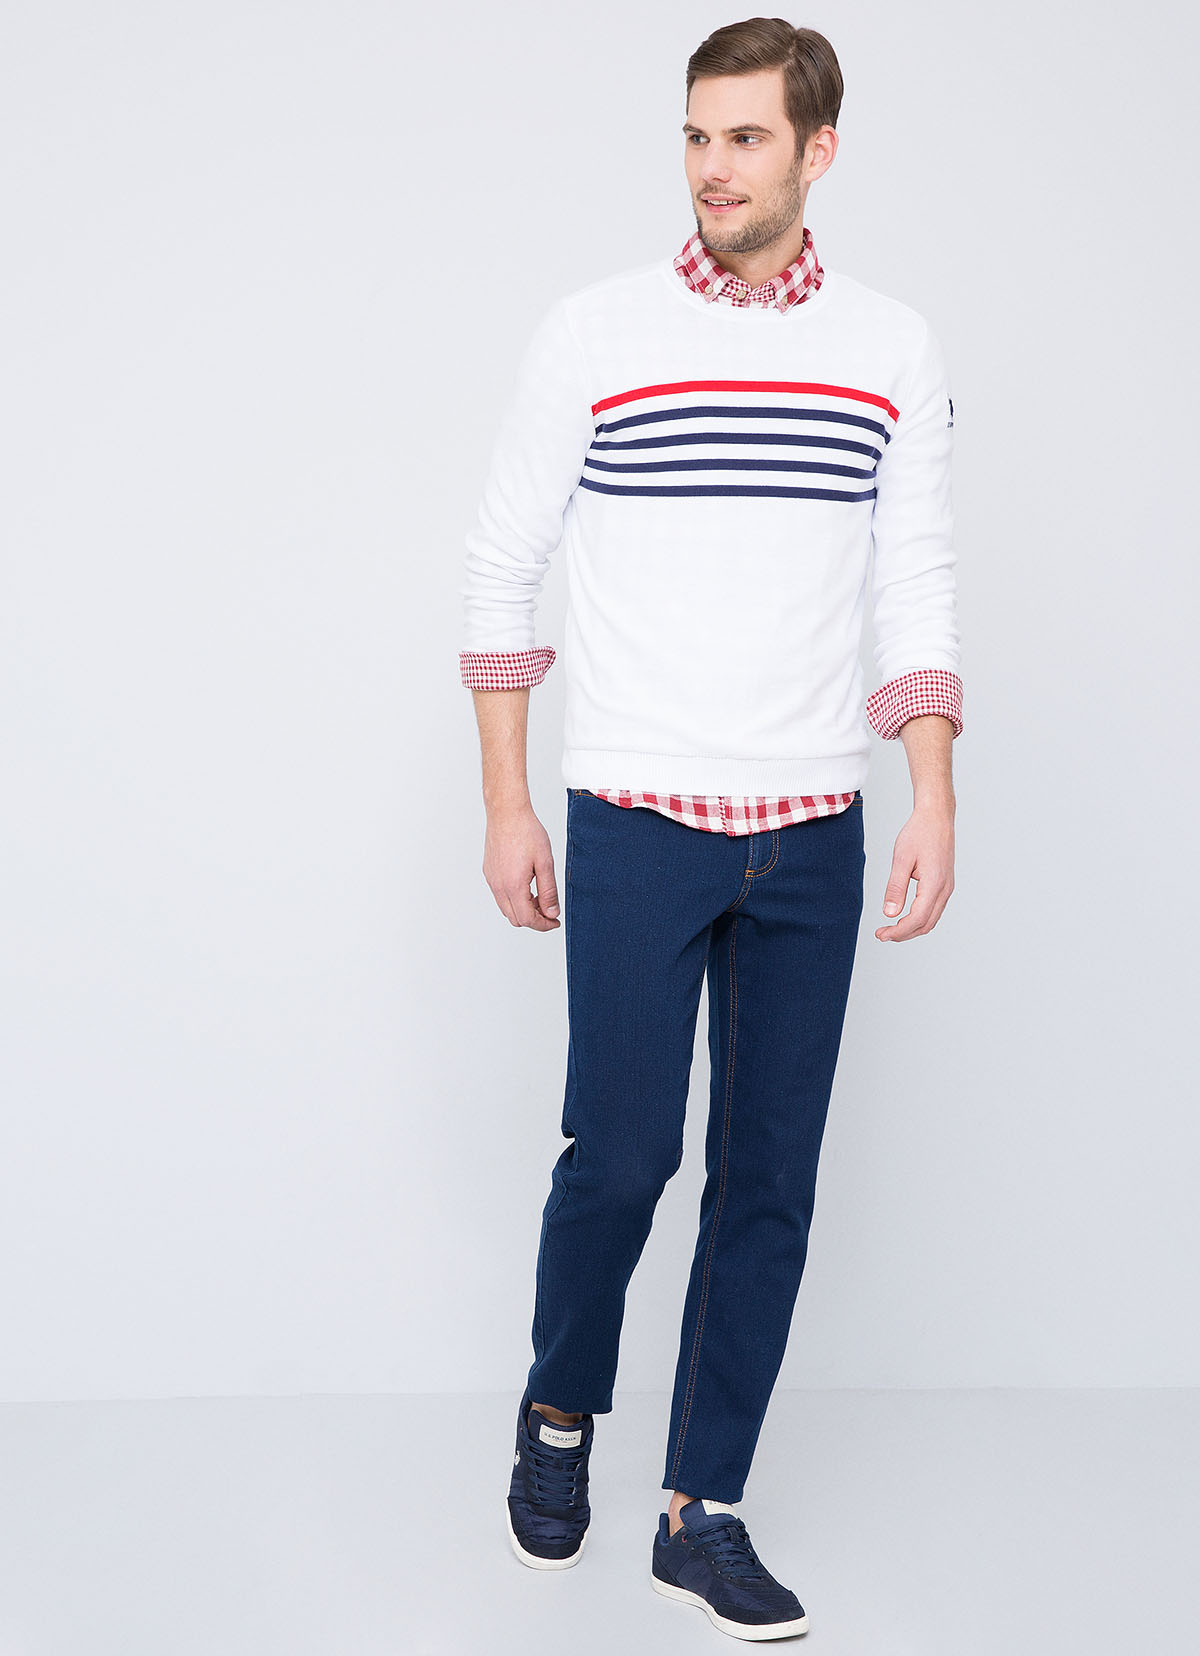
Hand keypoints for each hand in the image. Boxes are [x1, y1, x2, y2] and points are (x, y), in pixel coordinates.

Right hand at [482, 802, 560, 930]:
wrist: (507, 813)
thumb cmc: (526, 832)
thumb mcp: (545, 862)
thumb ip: (549, 891)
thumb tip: (552, 913)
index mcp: (513, 886)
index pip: (527, 919)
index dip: (543, 925)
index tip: (555, 922)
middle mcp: (499, 886)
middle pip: (515, 919)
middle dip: (534, 919)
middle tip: (549, 909)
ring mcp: (492, 880)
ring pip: (506, 908)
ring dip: (523, 909)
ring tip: (539, 896)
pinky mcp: (489, 872)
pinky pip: (500, 895)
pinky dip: (514, 899)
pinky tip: (527, 885)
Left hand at [874, 800, 954, 941]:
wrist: (937, 817)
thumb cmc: (919, 833)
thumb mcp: (902, 859)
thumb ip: (896, 887)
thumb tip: (890, 913)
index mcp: (935, 884)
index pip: (917, 919)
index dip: (898, 931)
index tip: (881, 934)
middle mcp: (945, 889)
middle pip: (926, 924)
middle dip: (903, 934)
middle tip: (882, 934)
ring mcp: (947, 888)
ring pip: (931, 919)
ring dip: (912, 928)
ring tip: (891, 929)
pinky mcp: (945, 884)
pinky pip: (934, 910)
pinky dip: (919, 919)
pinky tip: (904, 917)